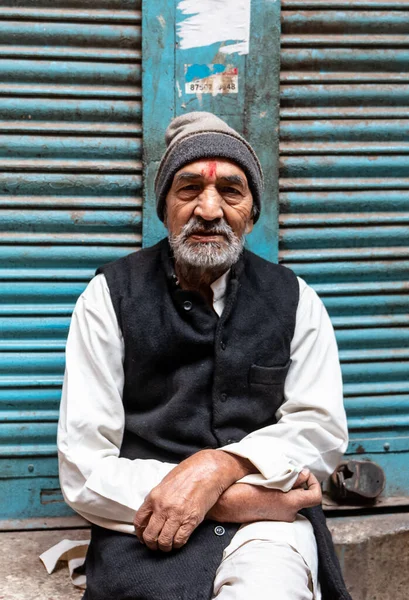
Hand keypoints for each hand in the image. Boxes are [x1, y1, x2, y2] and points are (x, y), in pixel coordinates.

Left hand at [133, 449, 253, 551]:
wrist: (206, 471)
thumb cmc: (187, 474)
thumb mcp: (165, 484)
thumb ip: (157, 499)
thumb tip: (151, 514)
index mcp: (154, 497)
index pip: (139, 521)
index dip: (140, 533)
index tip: (143, 537)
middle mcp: (163, 507)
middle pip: (150, 535)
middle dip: (151, 544)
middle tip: (155, 545)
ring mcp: (176, 515)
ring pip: (163, 541)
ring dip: (164, 547)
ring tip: (167, 546)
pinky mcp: (191, 520)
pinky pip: (179, 540)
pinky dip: (177, 545)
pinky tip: (178, 542)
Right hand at [207, 469, 321, 522]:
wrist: (227, 505)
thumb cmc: (245, 491)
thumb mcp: (269, 479)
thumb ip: (291, 478)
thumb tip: (304, 473)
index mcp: (289, 503)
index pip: (315, 496)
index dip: (314, 482)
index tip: (304, 472)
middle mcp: (288, 513)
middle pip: (303, 496)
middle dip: (298, 482)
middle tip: (286, 471)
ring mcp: (280, 517)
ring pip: (292, 499)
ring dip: (288, 487)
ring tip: (274, 476)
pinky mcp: (272, 517)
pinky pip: (283, 504)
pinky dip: (280, 493)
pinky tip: (267, 485)